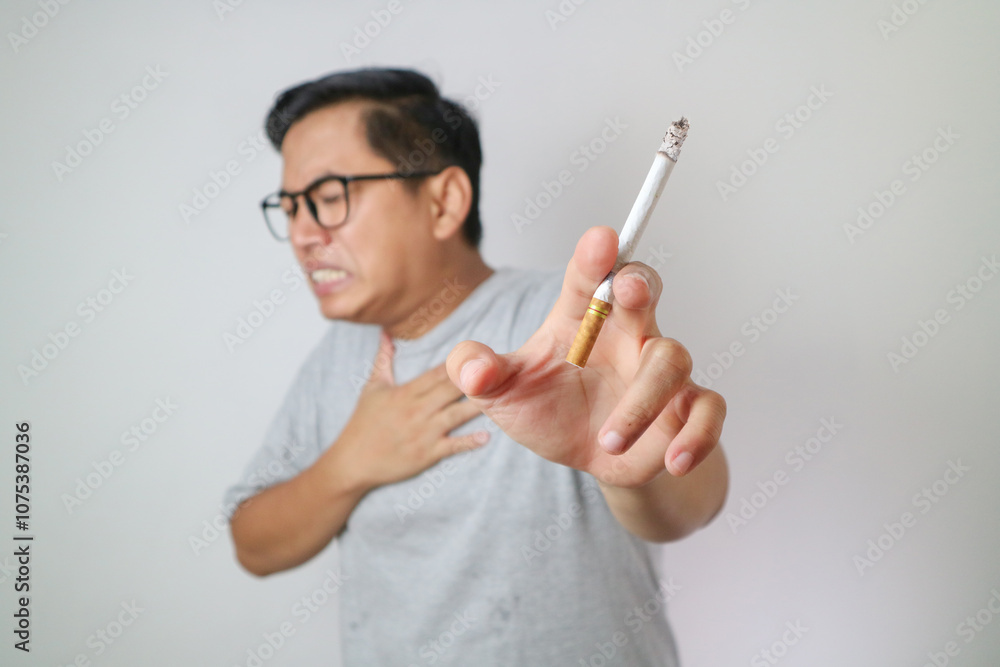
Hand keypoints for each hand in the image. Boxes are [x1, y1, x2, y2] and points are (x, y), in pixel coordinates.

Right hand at [339, 330, 489, 490]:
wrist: (352, 462)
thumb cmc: (362, 424)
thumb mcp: (372, 388)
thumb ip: (383, 360)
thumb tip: (386, 334)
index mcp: (405, 392)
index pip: (437, 372)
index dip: (458, 362)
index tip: (478, 351)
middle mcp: (416, 410)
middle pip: (451, 390)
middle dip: (474, 379)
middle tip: (499, 369)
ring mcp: (423, 433)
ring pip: (456, 415)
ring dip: (478, 406)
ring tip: (500, 397)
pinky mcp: (426, 454)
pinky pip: (452, 446)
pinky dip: (468, 442)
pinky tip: (485, 437)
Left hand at [446, 226, 725, 488]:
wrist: (589, 459)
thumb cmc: (548, 408)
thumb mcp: (502, 392)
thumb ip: (479, 372)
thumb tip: (470, 368)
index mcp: (582, 319)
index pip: (587, 279)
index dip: (595, 257)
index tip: (600, 238)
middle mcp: (625, 334)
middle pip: (643, 291)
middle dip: (638, 283)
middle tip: (627, 288)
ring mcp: (658, 370)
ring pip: (672, 359)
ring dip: (644, 400)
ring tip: (609, 439)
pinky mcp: (684, 409)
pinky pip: (708, 408)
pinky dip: (698, 433)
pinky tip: (676, 459)